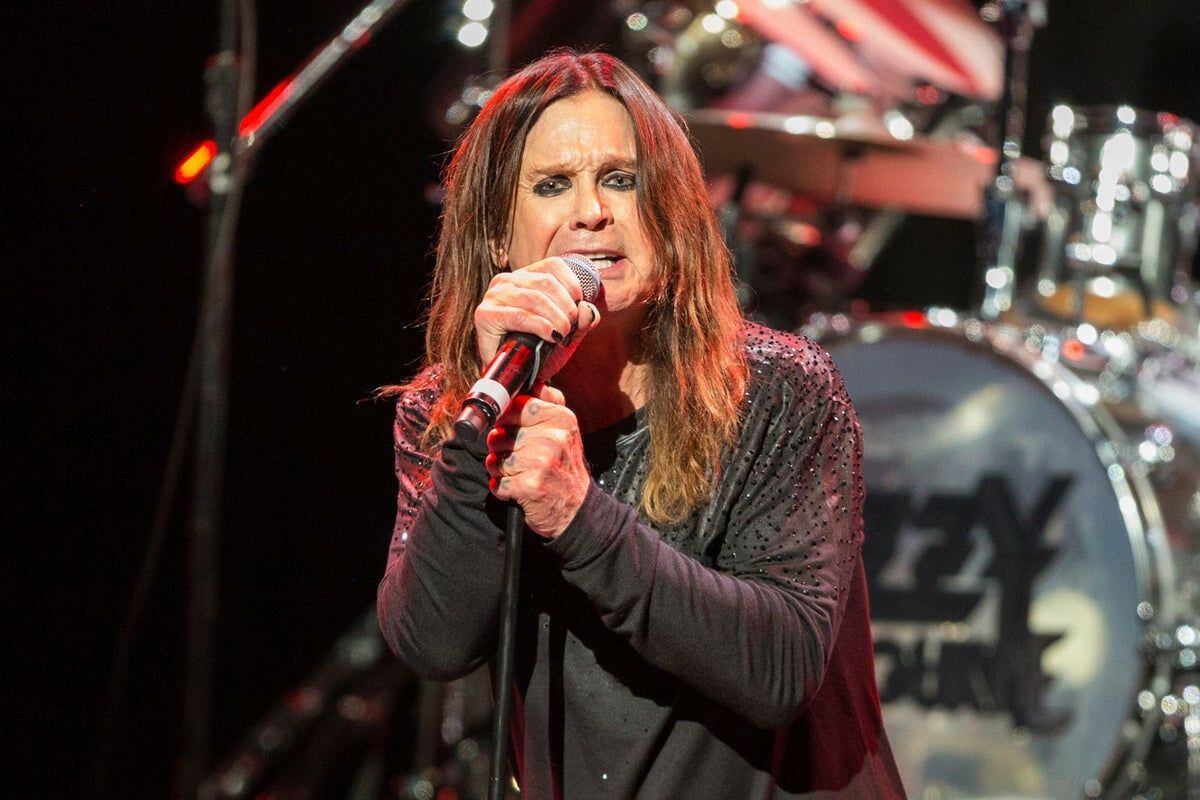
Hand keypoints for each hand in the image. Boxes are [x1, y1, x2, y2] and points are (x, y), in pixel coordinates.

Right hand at [474, 256, 601, 381]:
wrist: (513, 376)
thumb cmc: (537, 351)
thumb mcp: (566, 332)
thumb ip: (581, 320)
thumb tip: (587, 309)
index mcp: (524, 277)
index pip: (553, 265)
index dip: (572, 285)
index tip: (579, 306)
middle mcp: (507, 281)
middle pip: (547, 282)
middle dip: (567, 307)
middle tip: (570, 328)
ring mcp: (494, 296)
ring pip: (536, 297)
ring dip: (557, 318)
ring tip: (562, 335)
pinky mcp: (485, 314)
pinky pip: (521, 316)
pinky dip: (541, 326)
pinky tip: (551, 336)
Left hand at [485, 383, 590, 539]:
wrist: (577, 510)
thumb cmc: (565, 469)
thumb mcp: (564, 431)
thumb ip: (546, 405)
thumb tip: (522, 386)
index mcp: (562, 419)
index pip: (519, 404)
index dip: (506, 417)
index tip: (508, 427)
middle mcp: (554, 437)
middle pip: (501, 432)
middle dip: (501, 446)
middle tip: (518, 457)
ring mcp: (542, 462)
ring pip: (496, 458)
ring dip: (500, 470)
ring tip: (518, 474)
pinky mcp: (530, 485)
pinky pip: (497, 482)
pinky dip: (502, 489)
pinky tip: (518, 490)